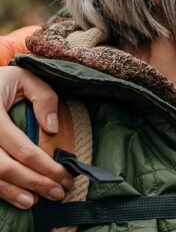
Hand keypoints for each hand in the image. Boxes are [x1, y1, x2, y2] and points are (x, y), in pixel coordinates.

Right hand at [0, 67, 72, 208]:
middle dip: (35, 183)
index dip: (46, 167)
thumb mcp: (23, 78)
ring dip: (13, 193)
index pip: (22, 149)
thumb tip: (52, 129)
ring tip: (36, 201)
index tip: (67, 176)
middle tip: (59, 193)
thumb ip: (43, 97)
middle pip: (6, 168)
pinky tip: (15, 196)